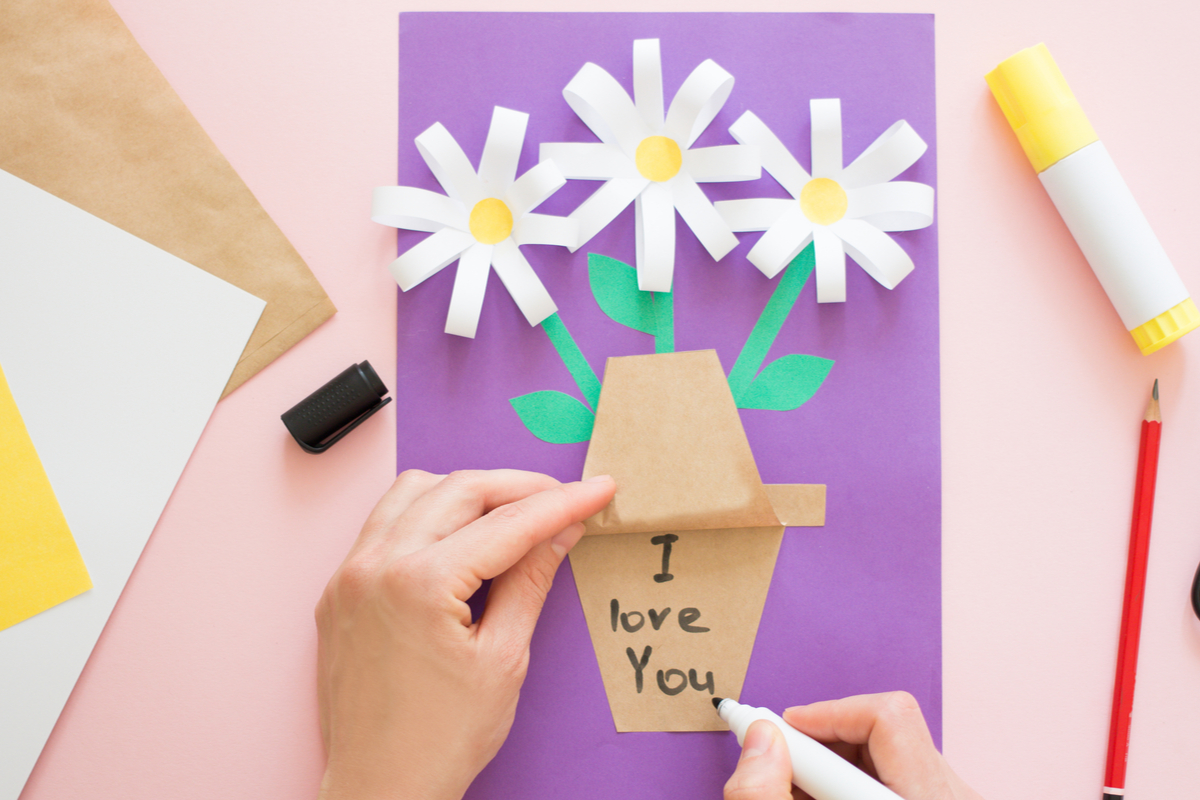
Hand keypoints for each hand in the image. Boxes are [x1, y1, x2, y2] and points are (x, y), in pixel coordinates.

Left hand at [315, 469, 615, 799]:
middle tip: (561, 500)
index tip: (596, 490)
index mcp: (419, 584)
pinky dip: (426, 516)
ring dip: (466, 492)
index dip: (561, 503)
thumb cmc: (441, 739)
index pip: (507, 523)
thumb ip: (531, 581)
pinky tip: (458, 539)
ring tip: (511, 515)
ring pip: (414, 492)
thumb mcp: (504, 658)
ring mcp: (349, 575)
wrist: (380, 788)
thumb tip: (561, 530)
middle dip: (518, 487)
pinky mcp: (339, 590)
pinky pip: (384, 524)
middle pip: (459, 489)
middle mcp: (375, 566)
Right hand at [724, 692, 983, 799]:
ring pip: (893, 753)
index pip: (885, 716)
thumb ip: (769, 795)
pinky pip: (900, 774)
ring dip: (838, 762)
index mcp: (928, 798)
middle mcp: (954, 795)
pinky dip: (855, 782)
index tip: (775, 727)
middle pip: (888, 729)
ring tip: (803, 786)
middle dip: (825, 740)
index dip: (822, 716)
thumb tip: (761, 738)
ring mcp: (956, 799)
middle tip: (784, 759)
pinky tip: (829, 798)